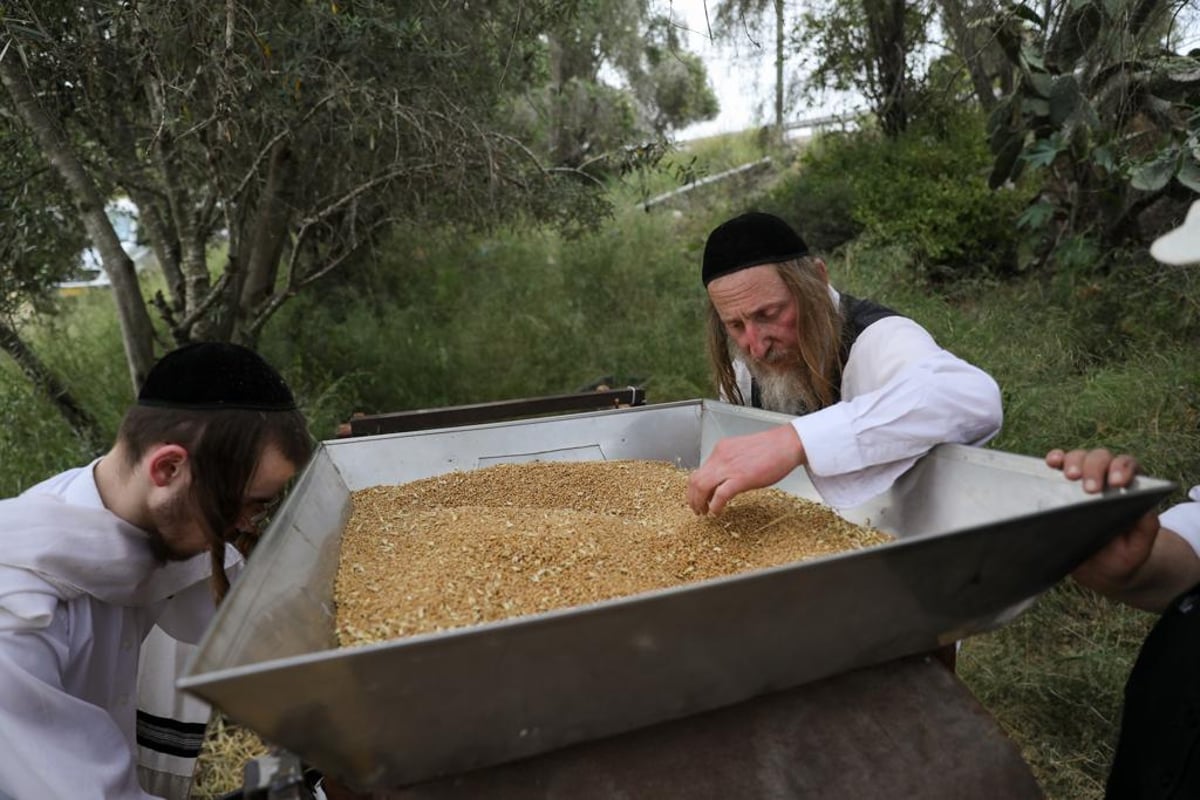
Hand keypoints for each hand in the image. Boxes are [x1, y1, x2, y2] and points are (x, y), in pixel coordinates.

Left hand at [687, 424, 805, 514]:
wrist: (787, 443)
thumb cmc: (772, 448)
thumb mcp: (743, 451)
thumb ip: (731, 463)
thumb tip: (726, 479)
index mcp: (721, 450)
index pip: (699, 470)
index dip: (696, 487)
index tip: (698, 497)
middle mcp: (720, 457)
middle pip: (695, 480)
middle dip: (692, 498)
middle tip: (697, 508)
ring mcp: (729, 468)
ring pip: (702, 487)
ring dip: (699, 503)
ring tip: (704, 512)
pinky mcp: (741, 478)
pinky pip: (720, 495)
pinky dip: (715, 506)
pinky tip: (716, 512)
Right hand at [1045, 447, 1158, 595]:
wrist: (1096, 568)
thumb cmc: (1120, 555)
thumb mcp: (1139, 547)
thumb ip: (1146, 528)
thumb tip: (1145, 508)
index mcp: (1128, 487)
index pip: (1127, 466)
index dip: (1122, 469)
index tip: (1116, 483)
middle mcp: (1105, 476)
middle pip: (1101, 458)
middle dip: (1095, 469)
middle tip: (1089, 489)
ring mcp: (1081, 478)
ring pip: (1079, 457)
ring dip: (1073, 462)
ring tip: (1070, 477)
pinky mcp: (1060, 484)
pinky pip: (1057, 464)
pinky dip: (1054, 459)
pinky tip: (1051, 462)